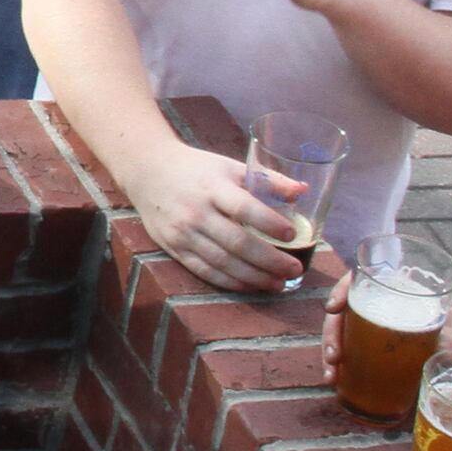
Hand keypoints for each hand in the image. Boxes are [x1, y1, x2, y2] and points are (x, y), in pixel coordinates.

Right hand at [128, 138, 309, 292]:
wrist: (148, 172)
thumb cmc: (196, 169)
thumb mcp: (229, 166)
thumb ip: (266, 179)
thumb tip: (303, 190)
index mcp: (213, 186)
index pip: (244, 208)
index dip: (270, 223)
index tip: (292, 233)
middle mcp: (196, 212)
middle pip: (237, 242)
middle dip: (269, 260)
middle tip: (294, 269)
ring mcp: (183, 233)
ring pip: (223, 263)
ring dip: (254, 277)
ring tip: (279, 283)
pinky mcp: (175, 248)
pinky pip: (206, 271)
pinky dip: (231, 282)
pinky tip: (250, 285)